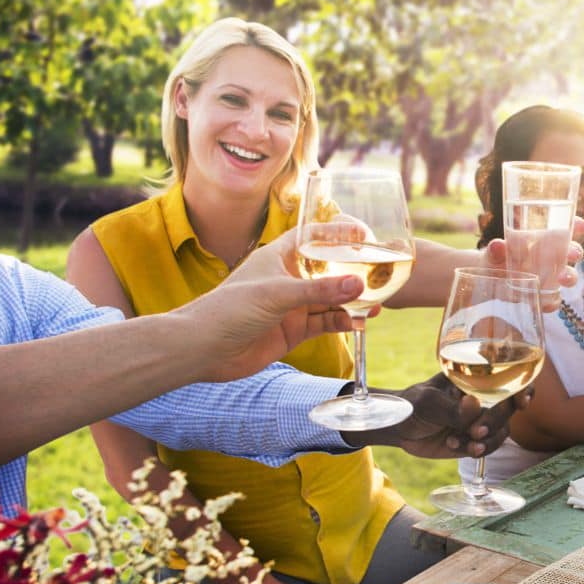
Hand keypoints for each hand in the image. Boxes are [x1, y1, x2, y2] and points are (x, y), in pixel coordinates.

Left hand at [187, 232, 362, 380]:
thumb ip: (320, 291)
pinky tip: (359, 322)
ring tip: (377, 303)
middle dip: (352, 273)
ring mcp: (292, 306)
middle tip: (378, 274)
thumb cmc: (230, 309)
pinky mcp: (294, 331)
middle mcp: (287, 280)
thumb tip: (358, 284)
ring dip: (352, 302)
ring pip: (330, 300)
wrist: (205, 349)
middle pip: (327, 271)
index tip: (361, 233)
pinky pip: (325, 323)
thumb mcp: (277, 294)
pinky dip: (343, 322)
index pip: (310, 238)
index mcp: (278, 258)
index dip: (334, 233)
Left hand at [348, 373, 523, 457]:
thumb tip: (475, 405)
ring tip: (465, 444)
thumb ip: (452, 408)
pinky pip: (488, 447)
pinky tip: (456, 445)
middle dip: (496, 422)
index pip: (510, 379)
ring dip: (488, 440)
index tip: (521, 402)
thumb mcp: (428, 402)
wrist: (398, 429)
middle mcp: (484, 399)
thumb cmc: (412, 404)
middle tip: (476, 431)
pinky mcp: (474, 440)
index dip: (523, 388)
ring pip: (502, 431)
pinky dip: (477, 449)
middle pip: (509, 409)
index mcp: (476, 380)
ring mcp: (480, 421)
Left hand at [485, 217, 583, 311]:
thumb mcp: (493, 252)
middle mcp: (549, 256)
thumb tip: (497, 245)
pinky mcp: (543, 294)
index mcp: (540, 239)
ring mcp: (548, 276)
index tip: (580, 224)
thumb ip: (496, 250)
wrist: (486, 280)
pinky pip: (554, 298)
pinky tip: (546, 304)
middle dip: (575, 251)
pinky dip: (553, 302)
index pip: (562, 228)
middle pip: (570, 251)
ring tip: (563, 279)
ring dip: (570, 276)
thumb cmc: (494, 258)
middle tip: (572, 254)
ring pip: (567, 274)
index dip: (574, 225)